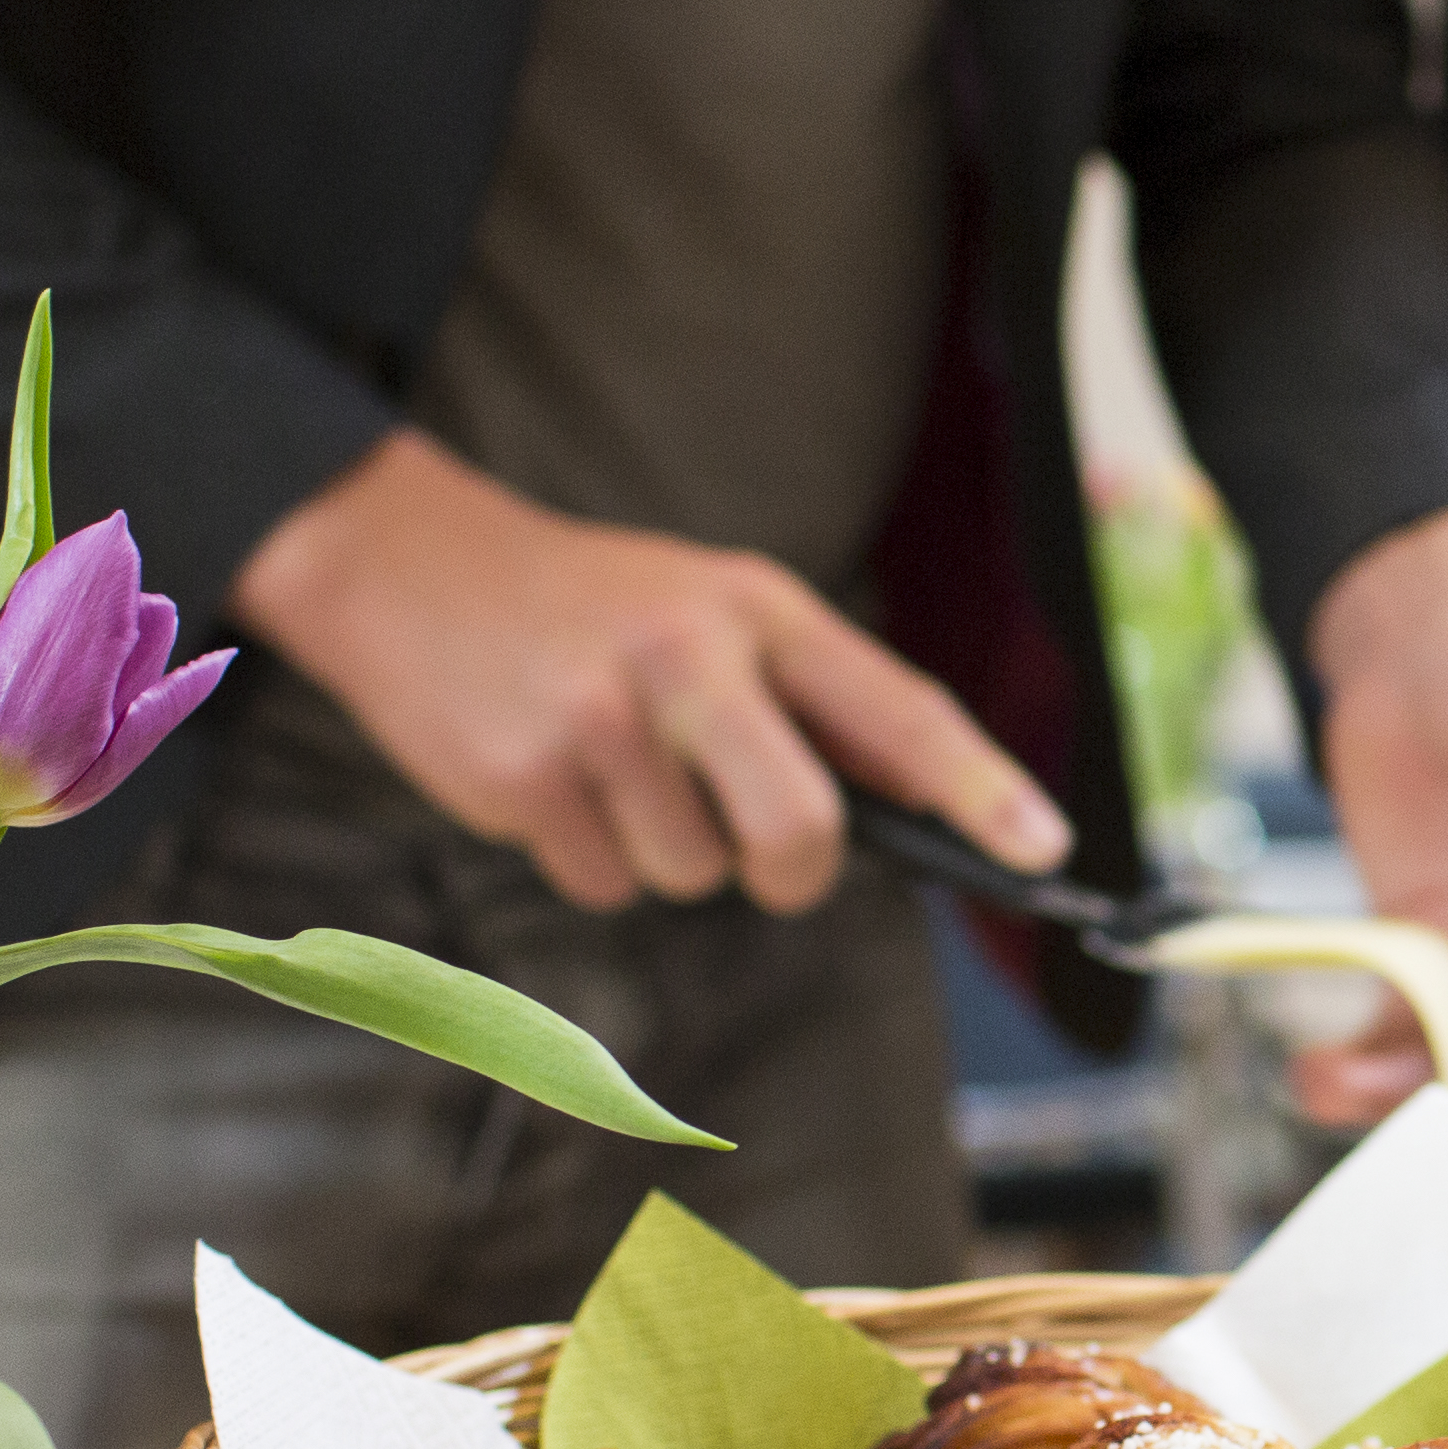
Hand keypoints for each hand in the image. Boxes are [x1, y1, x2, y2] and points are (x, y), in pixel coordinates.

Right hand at [232, 428, 1065, 911]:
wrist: (402, 563)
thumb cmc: (588, 604)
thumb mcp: (711, 607)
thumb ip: (809, 698)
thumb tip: (919, 804)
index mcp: (757, 608)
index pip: (896, 709)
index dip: (980, 787)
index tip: (1045, 847)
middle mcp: (688, 657)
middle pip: (800, 834)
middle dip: (795, 875)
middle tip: (768, 858)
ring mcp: (602, 721)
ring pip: (694, 875)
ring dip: (667, 851)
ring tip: (614, 765)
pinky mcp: (525, 779)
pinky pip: (605, 885)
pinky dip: (590, 857)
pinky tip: (554, 779)